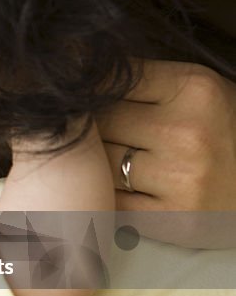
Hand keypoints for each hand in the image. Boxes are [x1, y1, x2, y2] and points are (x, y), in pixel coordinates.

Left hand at [97, 60, 235, 247]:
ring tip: (113, 159)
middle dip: (91, 126)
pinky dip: (108, 195)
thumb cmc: (225, 131)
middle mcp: (186, 132)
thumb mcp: (197, 90)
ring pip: (100, 163)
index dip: (90, 88)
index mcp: (194, 89)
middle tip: (98, 131)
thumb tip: (75, 76)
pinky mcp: (172, 220)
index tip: (82, 95)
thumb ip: (142, 81)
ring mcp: (180, 179)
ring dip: (98, 162)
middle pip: (100, 121)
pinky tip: (121, 188)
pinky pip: (111, 202)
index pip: (109, 78)